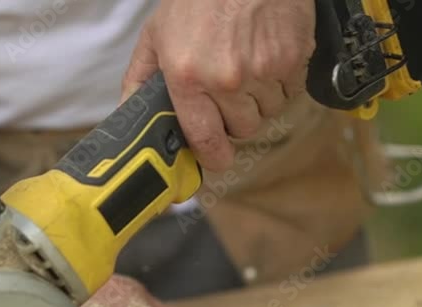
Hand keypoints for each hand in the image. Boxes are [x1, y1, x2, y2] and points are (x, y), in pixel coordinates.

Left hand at [122, 0, 315, 170]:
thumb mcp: (157, 35)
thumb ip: (141, 79)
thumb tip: (128, 115)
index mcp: (188, 77)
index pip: (205, 141)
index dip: (213, 156)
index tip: (216, 158)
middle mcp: (226, 79)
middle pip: (243, 129)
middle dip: (237, 118)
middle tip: (230, 93)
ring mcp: (263, 70)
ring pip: (269, 112)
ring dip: (261, 99)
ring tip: (249, 66)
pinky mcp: (293, 59)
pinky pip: (291, 91)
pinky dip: (283, 81)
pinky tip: (268, 55)